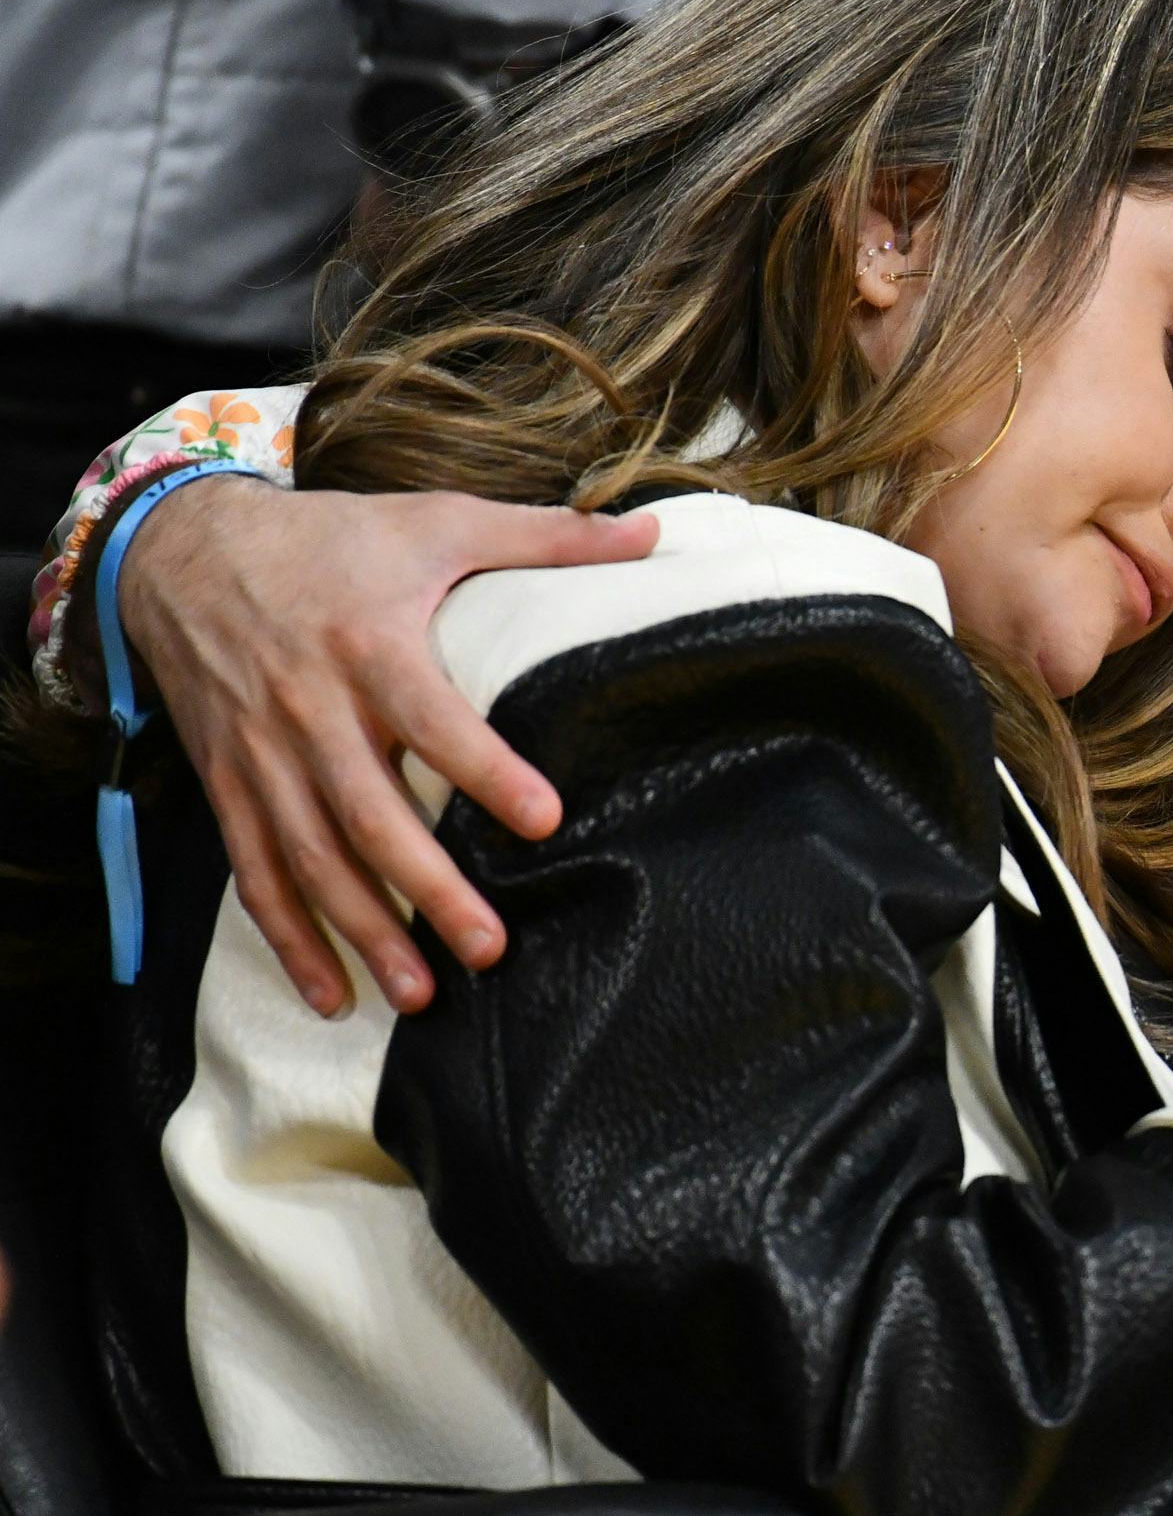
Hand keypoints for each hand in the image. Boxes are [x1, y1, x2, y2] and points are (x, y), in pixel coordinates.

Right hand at [117, 476, 658, 1016]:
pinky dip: (290, 939)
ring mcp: (262, 756)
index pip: (435, 720)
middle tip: (491, 946)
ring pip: (313, 860)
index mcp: (370, 647)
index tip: (545, 820)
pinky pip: (256, 872)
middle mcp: (309, 711)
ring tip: (422, 993)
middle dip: (430, 889)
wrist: (180, 547)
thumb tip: (650, 531)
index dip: (488, 771)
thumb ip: (544, 534)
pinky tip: (332, 995)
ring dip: (365, 932)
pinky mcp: (227, 784)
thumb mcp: (435, 520)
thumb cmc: (329, 538)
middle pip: (371, 815)